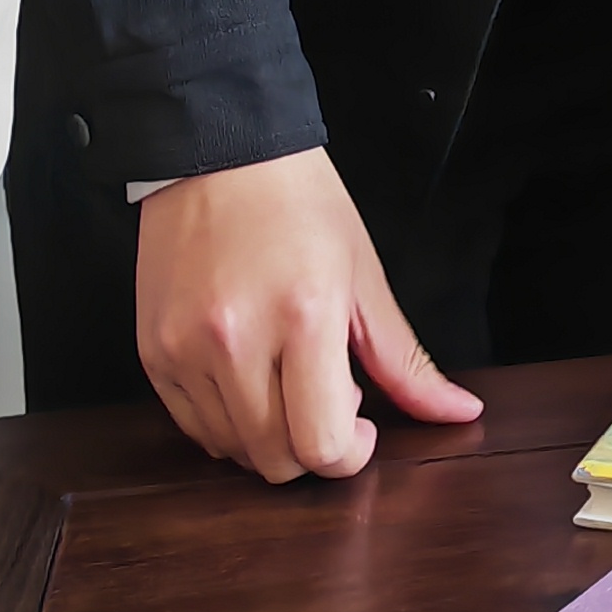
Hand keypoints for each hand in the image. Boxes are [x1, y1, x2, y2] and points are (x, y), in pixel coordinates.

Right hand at [132, 146, 479, 481]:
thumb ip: (406, 360)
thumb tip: (459, 410)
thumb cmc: (297, 202)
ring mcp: (185, 348)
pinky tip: (247, 378)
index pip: (321, 443)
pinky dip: (225, 421)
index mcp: (303, 316)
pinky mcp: (152, 352)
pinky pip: (191, 426)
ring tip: (284, 379)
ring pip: (231, 450)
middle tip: (326, 398)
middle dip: (313, 450)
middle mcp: (235, 339)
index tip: (360, 429)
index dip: (350, 455)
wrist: (220, 151)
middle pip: (275, 460)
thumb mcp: (365, 276)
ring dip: (268, 437)